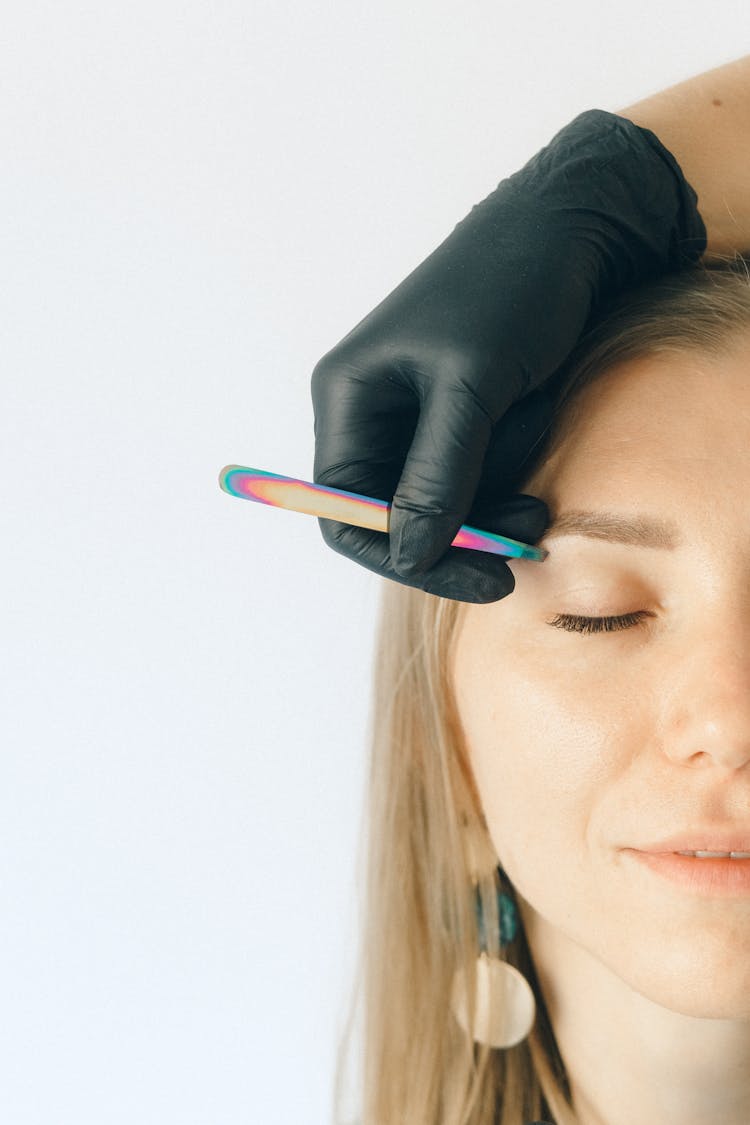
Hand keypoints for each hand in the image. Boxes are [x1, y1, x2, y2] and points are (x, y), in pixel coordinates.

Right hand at [311, 110, 705, 602]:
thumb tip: (409, 558)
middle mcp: (375, 415)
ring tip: (538, 499)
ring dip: (492, 506)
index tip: (466, 573)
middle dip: (457, 535)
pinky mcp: (465, 417)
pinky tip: (538, 455)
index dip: (395, 553)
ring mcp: (421, 418)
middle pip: (395, 515)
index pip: (343, 509)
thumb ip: (438, 477)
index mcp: (350, 399)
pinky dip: (508, 478)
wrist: (575, 228)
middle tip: (518, 550)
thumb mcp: (471, 387)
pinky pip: (476, 476)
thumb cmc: (510, 288)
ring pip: (443, 503)